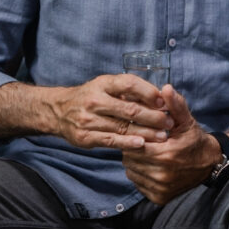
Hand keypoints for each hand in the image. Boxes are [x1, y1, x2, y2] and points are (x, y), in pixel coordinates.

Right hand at [49, 74, 172, 149]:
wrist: (58, 111)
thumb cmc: (92, 96)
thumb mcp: (107, 86)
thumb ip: (130, 91)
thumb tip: (162, 96)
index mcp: (103, 84)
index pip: (129, 84)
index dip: (149, 93)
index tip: (164, 102)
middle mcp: (94, 100)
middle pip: (130, 109)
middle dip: (153, 117)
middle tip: (169, 123)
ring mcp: (88, 119)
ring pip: (123, 126)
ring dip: (146, 132)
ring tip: (163, 136)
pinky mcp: (84, 137)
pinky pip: (111, 140)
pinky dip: (127, 142)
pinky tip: (141, 144)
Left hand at [122, 84, 222, 204]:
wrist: (210, 164)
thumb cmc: (194, 140)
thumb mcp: (186, 121)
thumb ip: (175, 105)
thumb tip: (165, 88)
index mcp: (167, 154)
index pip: (135, 144)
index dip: (137, 137)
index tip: (144, 133)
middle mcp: (162, 174)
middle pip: (130, 158)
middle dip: (135, 148)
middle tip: (146, 142)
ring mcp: (159, 188)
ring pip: (131, 171)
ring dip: (136, 161)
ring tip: (149, 154)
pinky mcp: (158, 197)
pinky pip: (137, 183)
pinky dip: (140, 174)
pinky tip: (152, 166)